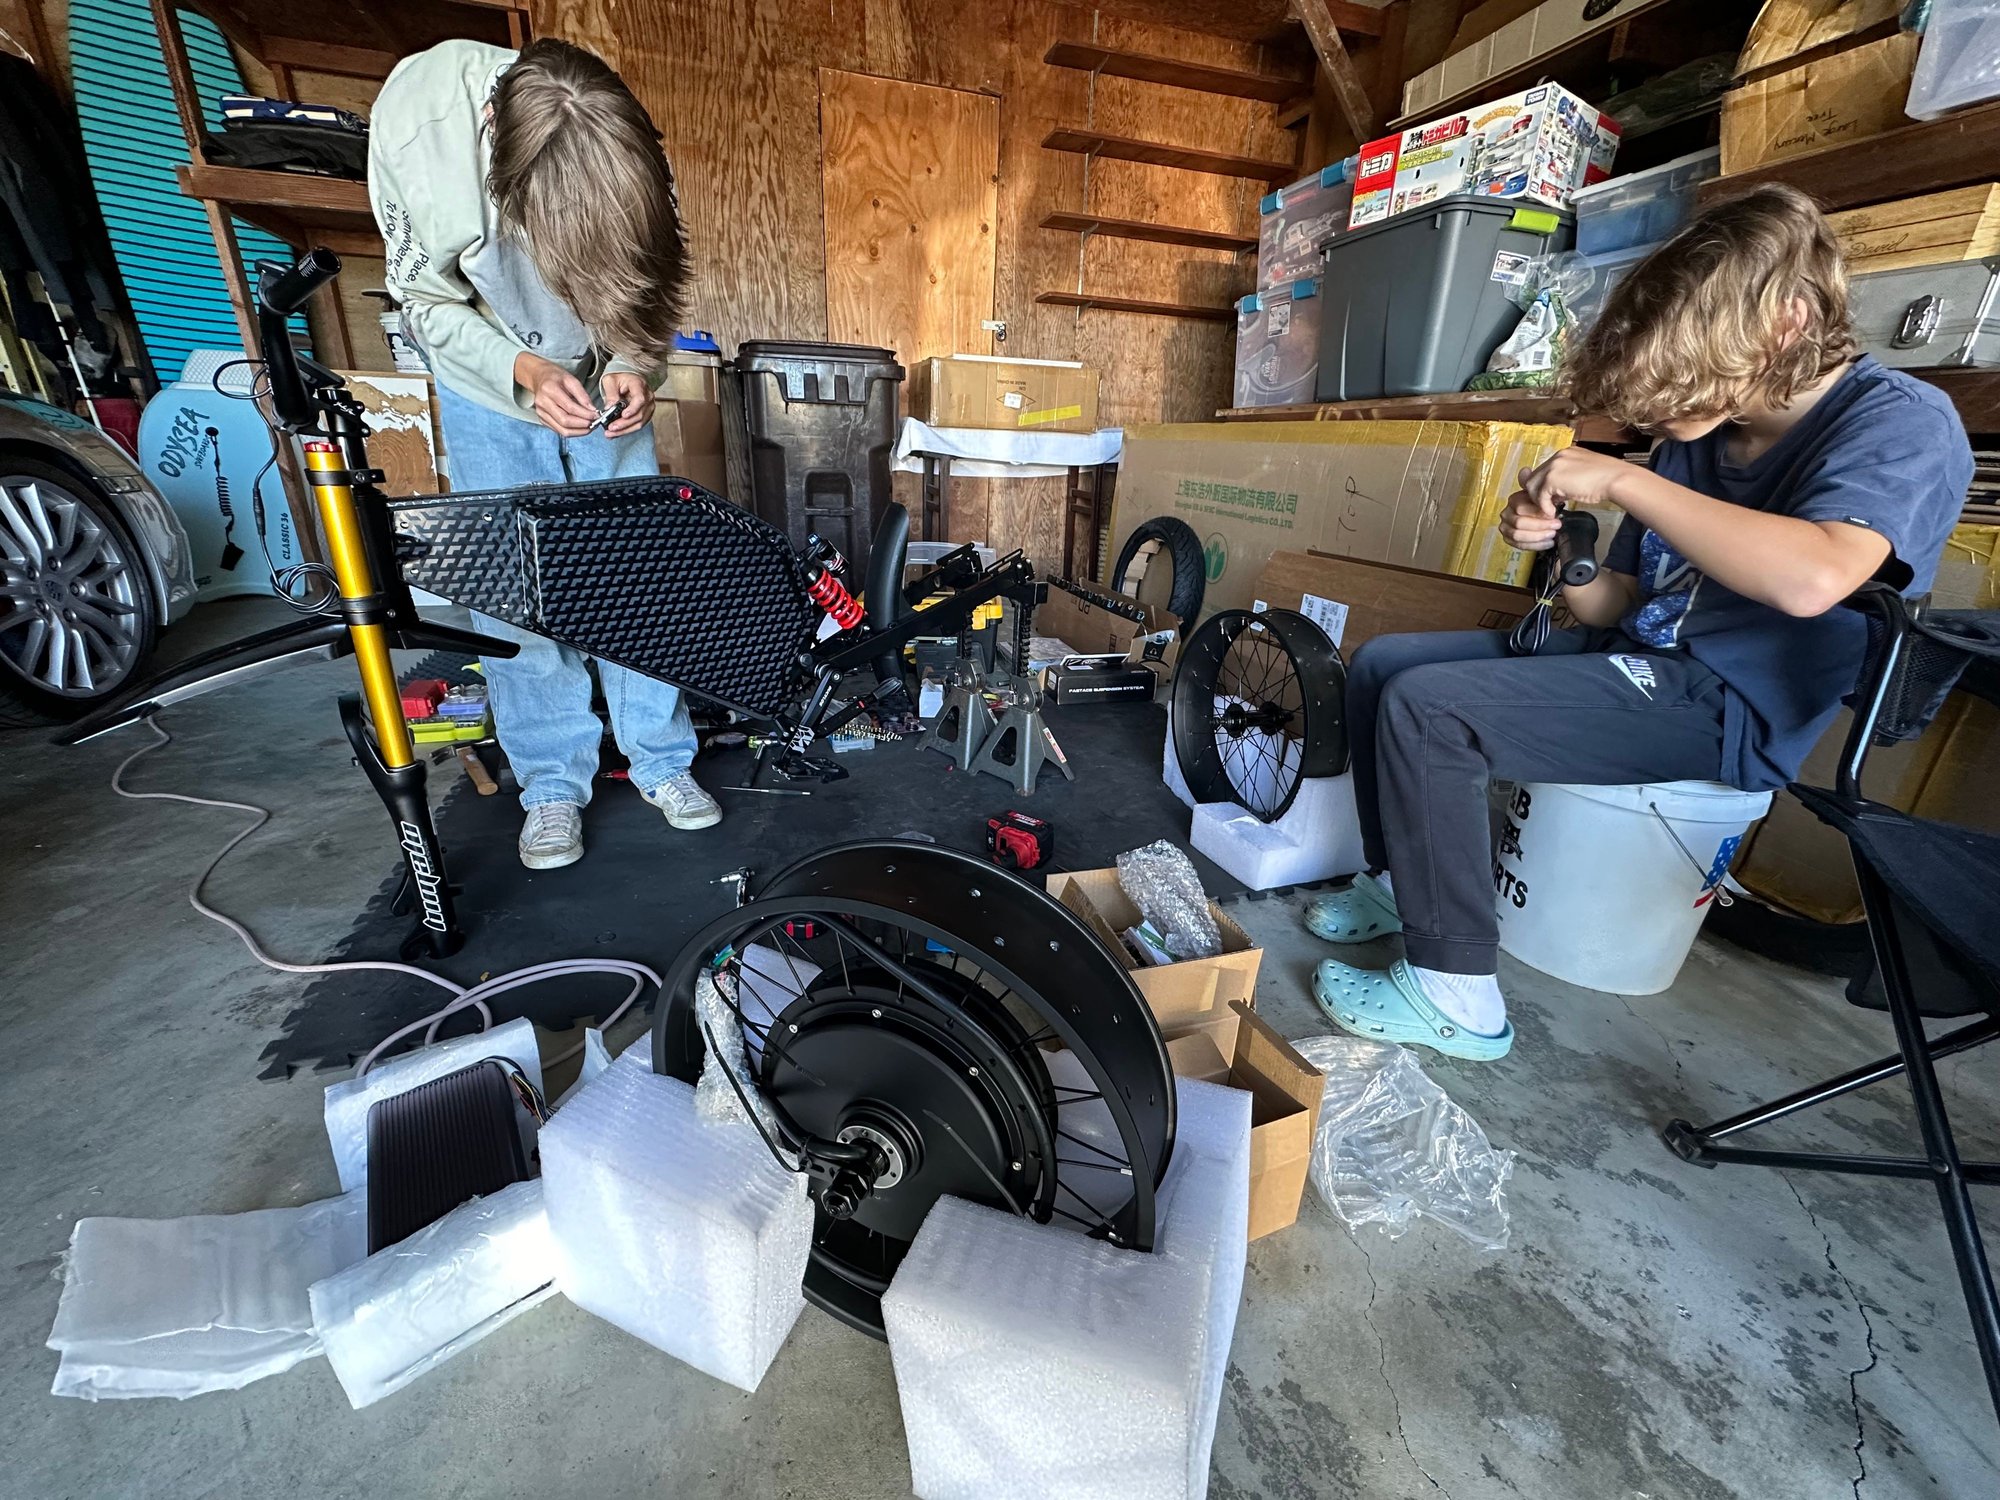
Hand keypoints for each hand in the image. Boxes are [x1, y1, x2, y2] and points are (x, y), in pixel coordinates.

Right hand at [516, 352, 596, 436]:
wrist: (539, 377)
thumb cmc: (555, 377)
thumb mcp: (570, 379)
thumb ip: (582, 394)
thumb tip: (592, 409)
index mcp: (549, 390)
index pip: (570, 407)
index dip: (585, 414)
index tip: (596, 416)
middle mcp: (543, 403)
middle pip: (565, 421)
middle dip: (582, 425)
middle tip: (594, 423)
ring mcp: (541, 413)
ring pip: (562, 430)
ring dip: (578, 431)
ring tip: (589, 427)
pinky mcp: (542, 419)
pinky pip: (559, 430)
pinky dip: (572, 432)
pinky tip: (580, 428)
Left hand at [599, 370, 654, 438]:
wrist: (627, 378)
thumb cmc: (619, 378)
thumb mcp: (610, 381)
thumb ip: (611, 394)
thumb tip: (610, 408)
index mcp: (639, 385)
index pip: (640, 399)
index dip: (632, 409)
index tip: (623, 415)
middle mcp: (648, 396)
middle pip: (639, 414)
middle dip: (624, 424)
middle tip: (611, 428)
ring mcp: (649, 406)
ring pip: (640, 423)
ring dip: (625, 430)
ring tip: (611, 433)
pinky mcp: (646, 414)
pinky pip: (638, 424)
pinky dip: (627, 430)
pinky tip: (616, 432)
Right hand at [1498, 484, 1559, 551]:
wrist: (1548, 517)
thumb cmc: (1546, 505)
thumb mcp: (1543, 492)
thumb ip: (1533, 483)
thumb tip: (1525, 471)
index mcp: (1513, 501)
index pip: (1520, 508)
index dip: (1537, 512)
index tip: (1552, 513)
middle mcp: (1506, 514)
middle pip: (1519, 522)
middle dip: (1539, 525)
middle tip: (1556, 524)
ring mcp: (1506, 527)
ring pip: (1518, 535)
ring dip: (1537, 536)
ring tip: (1552, 534)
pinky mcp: (1510, 539)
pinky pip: (1519, 545)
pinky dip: (1535, 545)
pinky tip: (1548, 542)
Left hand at [1519, 445, 1634, 513]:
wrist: (1616, 479)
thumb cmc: (1607, 479)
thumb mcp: (1584, 473)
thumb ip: (1568, 478)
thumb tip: (1557, 492)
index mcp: (1566, 453)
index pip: (1545, 469)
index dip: (1546, 486)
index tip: (1554, 498)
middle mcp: (1558, 456)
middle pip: (1535, 476)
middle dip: (1539, 493)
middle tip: (1550, 505)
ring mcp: (1554, 466)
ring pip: (1532, 486)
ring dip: (1539, 500)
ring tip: (1551, 509)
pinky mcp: (1552, 478)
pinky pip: (1539, 495)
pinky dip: (1544, 507)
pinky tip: (1553, 512)